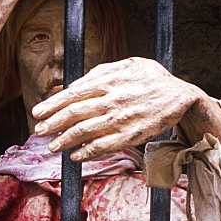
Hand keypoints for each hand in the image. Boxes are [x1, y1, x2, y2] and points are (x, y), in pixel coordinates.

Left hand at [32, 57, 220, 161]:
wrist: (182, 96)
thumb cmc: (152, 78)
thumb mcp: (127, 64)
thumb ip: (100, 72)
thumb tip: (75, 84)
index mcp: (109, 80)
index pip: (73, 93)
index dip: (53, 104)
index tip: (38, 112)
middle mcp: (113, 99)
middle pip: (74, 113)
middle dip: (52, 124)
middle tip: (38, 131)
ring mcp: (122, 119)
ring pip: (85, 132)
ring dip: (64, 141)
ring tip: (52, 146)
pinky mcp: (131, 135)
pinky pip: (104, 146)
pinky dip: (87, 152)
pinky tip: (75, 156)